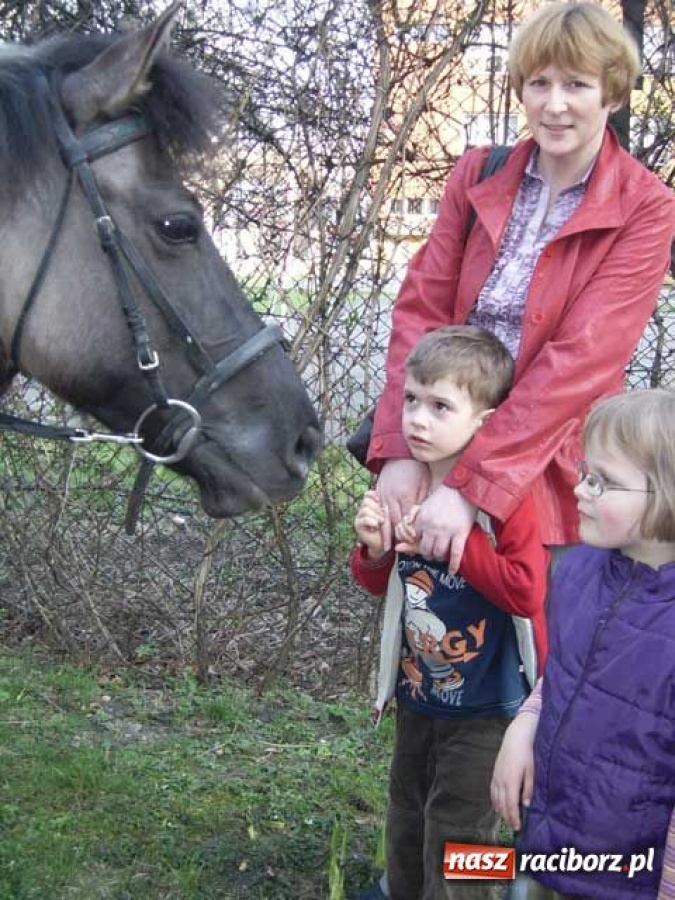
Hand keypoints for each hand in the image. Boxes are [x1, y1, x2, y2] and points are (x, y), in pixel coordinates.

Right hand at [354, 490, 389, 558]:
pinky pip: (364, 520)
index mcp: (370, 505)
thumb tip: (385, 502)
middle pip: (366, 501)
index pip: (367, 494)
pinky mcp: (357, 525)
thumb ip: (385, 506)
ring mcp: (359, 517)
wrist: (382, 543)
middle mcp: (362, 509)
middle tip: (384, 515)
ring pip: (365, 510)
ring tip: (382, 521)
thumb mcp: (388, 515)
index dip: (373, 495)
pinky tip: (377, 526)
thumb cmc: (387, 528)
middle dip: (377, 507)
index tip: (380, 500)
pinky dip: (372, 522)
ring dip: (375, 515)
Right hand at [376, 459, 428, 550]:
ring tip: (386, 546)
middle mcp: (392, 498)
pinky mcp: (378, 493)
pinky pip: (377, 510)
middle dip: (397, 538)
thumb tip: (421, 518)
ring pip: (383, 519)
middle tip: (399, 550)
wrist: (399, 454)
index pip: (407, 521)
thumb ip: (421, 501)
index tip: (413, 544)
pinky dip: (379, 522)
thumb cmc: (416, 469)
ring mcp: (383, 495)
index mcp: (405, 497)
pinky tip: (380, 530)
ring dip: (385, 533)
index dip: (409, 534)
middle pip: (394, 523)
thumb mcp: (424, 484)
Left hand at [414, 485, 476, 572]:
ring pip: (439, 553)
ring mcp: (446, 531)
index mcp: (422, 519)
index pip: (414, 539)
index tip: (421, 545)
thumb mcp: (426, 505)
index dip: (417, 544)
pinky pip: (455, 554)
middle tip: (432, 554)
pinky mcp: (460, 534)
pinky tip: (452, 570)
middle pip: (425, 549)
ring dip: (439, 557)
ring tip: (442, 556)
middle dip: (428, 554)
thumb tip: (408, 534)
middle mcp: (432, 527)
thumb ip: (418, 519)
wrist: (464, 488)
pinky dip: (453, 565)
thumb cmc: (445, 496)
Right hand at [490, 713, 537, 830]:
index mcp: (511, 781)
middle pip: (502, 804)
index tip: (517, 827)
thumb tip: (526, 805)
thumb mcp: (532, 771)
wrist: (516, 737)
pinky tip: (498, 806)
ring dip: (501, 810)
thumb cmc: (526, 753)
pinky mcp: (494, 772)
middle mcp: (501, 780)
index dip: (513, 817)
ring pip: (495, 798)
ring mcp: (496, 776)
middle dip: (507, 817)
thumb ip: (529, 789)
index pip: (510, 804)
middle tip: (513, 828)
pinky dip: (495, 801)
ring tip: (507, 820)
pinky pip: (492, 791)